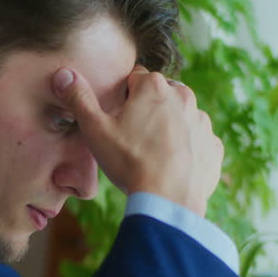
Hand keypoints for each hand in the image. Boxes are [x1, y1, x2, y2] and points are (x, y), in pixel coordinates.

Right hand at [53, 65, 221, 214]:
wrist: (167, 201)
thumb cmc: (129, 162)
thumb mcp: (94, 129)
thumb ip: (78, 98)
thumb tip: (64, 75)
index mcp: (154, 86)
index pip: (134, 79)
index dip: (123, 99)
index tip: (118, 120)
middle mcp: (184, 96)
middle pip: (160, 96)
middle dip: (148, 110)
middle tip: (132, 139)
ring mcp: (202, 121)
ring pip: (180, 117)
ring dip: (168, 129)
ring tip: (151, 155)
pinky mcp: (213, 146)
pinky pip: (197, 142)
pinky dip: (186, 150)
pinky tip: (171, 167)